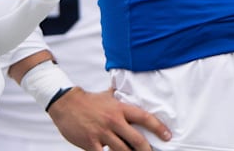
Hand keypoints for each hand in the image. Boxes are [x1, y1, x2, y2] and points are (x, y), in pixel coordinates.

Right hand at [48, 87, 170, 150]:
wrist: (65, 103)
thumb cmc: (88, 100)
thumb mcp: (107, 94)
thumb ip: (120, 95)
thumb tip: (132, 89)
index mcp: (119, 108)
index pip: (143, 117)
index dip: (157, 127)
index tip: (167, 135)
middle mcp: (113, 121)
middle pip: (136, 139)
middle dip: (147, 149)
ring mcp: (102, 133)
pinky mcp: (90, 143)